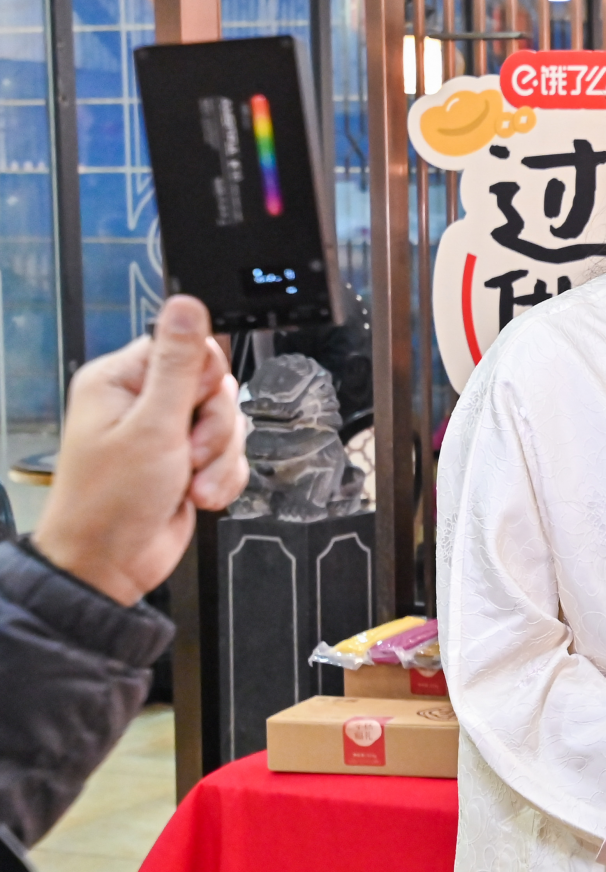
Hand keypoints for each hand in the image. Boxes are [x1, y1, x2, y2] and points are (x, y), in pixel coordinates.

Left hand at [33, 296, 247, 605]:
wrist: (111, 566)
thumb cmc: (109, 502)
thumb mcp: (152, 427)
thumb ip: (178, 365)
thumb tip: (186, 305)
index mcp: (120, 381)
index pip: (185, 347)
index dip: (201, 378)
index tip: (191, 406)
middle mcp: (143, 404)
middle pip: (215, 386)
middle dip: (214, 425)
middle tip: (189, 449)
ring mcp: (166, 435)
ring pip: (228, 423)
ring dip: (220, 457)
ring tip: (191, 480)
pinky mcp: (187, 464)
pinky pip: (230, 456)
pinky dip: (223, 478)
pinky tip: (199, 494)